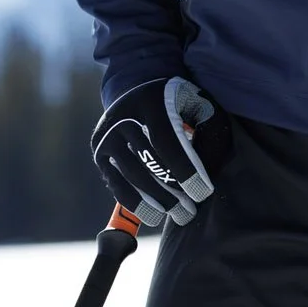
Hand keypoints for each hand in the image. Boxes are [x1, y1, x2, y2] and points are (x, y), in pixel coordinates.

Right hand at [91, 77, 230, 225]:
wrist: (138, 91)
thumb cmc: (178, 104)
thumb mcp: (198, 105)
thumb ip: (209, 130)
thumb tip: (208, 166)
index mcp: (151, 100)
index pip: (167, 141)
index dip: (185, 170)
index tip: (202, 193)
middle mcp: (123, 115)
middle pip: (147, 161)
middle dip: (170, 192)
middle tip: (190, 212)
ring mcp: (107, 134)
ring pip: (129, 176)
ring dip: (153, 202)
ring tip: (176, 216)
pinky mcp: (99, 151)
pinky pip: (115, 183)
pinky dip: (134, 203)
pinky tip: (152, 215)